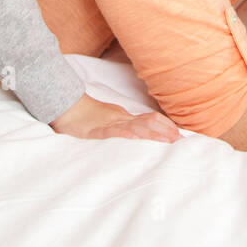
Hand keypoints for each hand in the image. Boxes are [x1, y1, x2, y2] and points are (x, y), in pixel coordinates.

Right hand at [49, 92, 179, 141]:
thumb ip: (124, 127)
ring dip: (151, 133)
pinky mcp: (94, 131)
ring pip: (133, 127)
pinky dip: (123, 135)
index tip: (180, 135)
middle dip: (164, 131)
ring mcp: (108, 124)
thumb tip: (140, 135)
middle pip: (147, 123)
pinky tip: (133, 138)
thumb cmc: (86, 116)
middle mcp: (120, 119)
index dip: (165, 126)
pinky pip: (110, 132)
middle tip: (180, 140)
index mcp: (124, 118)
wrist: (65, 106)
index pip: (149, 119)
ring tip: (166, 140)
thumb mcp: (109, 121)